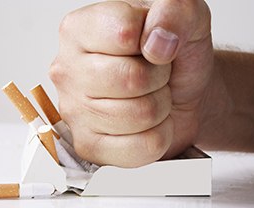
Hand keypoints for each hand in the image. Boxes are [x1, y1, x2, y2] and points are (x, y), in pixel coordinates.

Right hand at [49, 0, 212, 166]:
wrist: (181, 92)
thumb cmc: (173, 56)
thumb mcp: (185, 18)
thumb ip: (176, 11)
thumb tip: (157, 42)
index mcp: (79, 30)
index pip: (123, 33)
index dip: (154, 40)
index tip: (153, 44)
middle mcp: (68, 70)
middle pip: (131, 79)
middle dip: (159, 77)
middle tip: (155, 74)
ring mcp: (75, 112)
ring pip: (141, 115)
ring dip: (160, 105)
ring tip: (151, 95)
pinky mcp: (90, 146)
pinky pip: (143, 148)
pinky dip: (159, 135)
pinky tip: (147, 122)